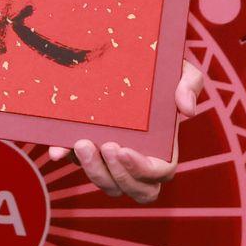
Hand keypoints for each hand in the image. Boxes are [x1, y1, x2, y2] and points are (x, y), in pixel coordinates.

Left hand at [49, 61, 204, 204]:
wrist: (132, 55)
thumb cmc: (161, 68)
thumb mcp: (180, 69)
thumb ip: (189, 84)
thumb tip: (187, 110)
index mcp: (164, 147)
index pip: (160, 173)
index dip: (142, 170)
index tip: (124, 149)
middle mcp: (140, 159)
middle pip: (134, 189)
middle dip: (116, 175)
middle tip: (103, 146)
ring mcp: (113, 156)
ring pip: (107, 183)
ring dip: (92, 171)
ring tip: (80, 143)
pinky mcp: (90, 146)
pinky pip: (78, 163)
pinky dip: (67, 159)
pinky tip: (57, 149)